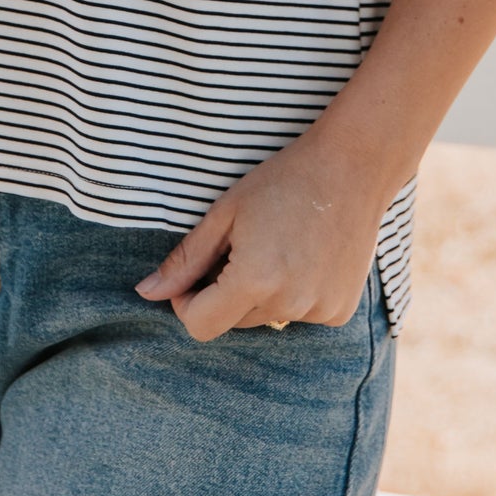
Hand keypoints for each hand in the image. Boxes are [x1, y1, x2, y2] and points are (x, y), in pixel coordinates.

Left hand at [134, 126, 390, 341]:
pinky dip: (293, 294)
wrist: (351, 169)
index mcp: (254, 280)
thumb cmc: (281, 181)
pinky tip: (305, 256)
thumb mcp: (225, 213)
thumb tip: (144, 293)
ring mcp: (318, 312)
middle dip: (224, 292)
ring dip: (260, 293)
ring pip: (265, 318)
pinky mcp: (339, 312)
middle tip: (242, 246)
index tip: (196, 271)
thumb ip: (185, 259)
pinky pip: (298, 315)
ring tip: (278, 246)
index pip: (199, 326)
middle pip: (232, 321)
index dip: (186, 301)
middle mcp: (288, 304)